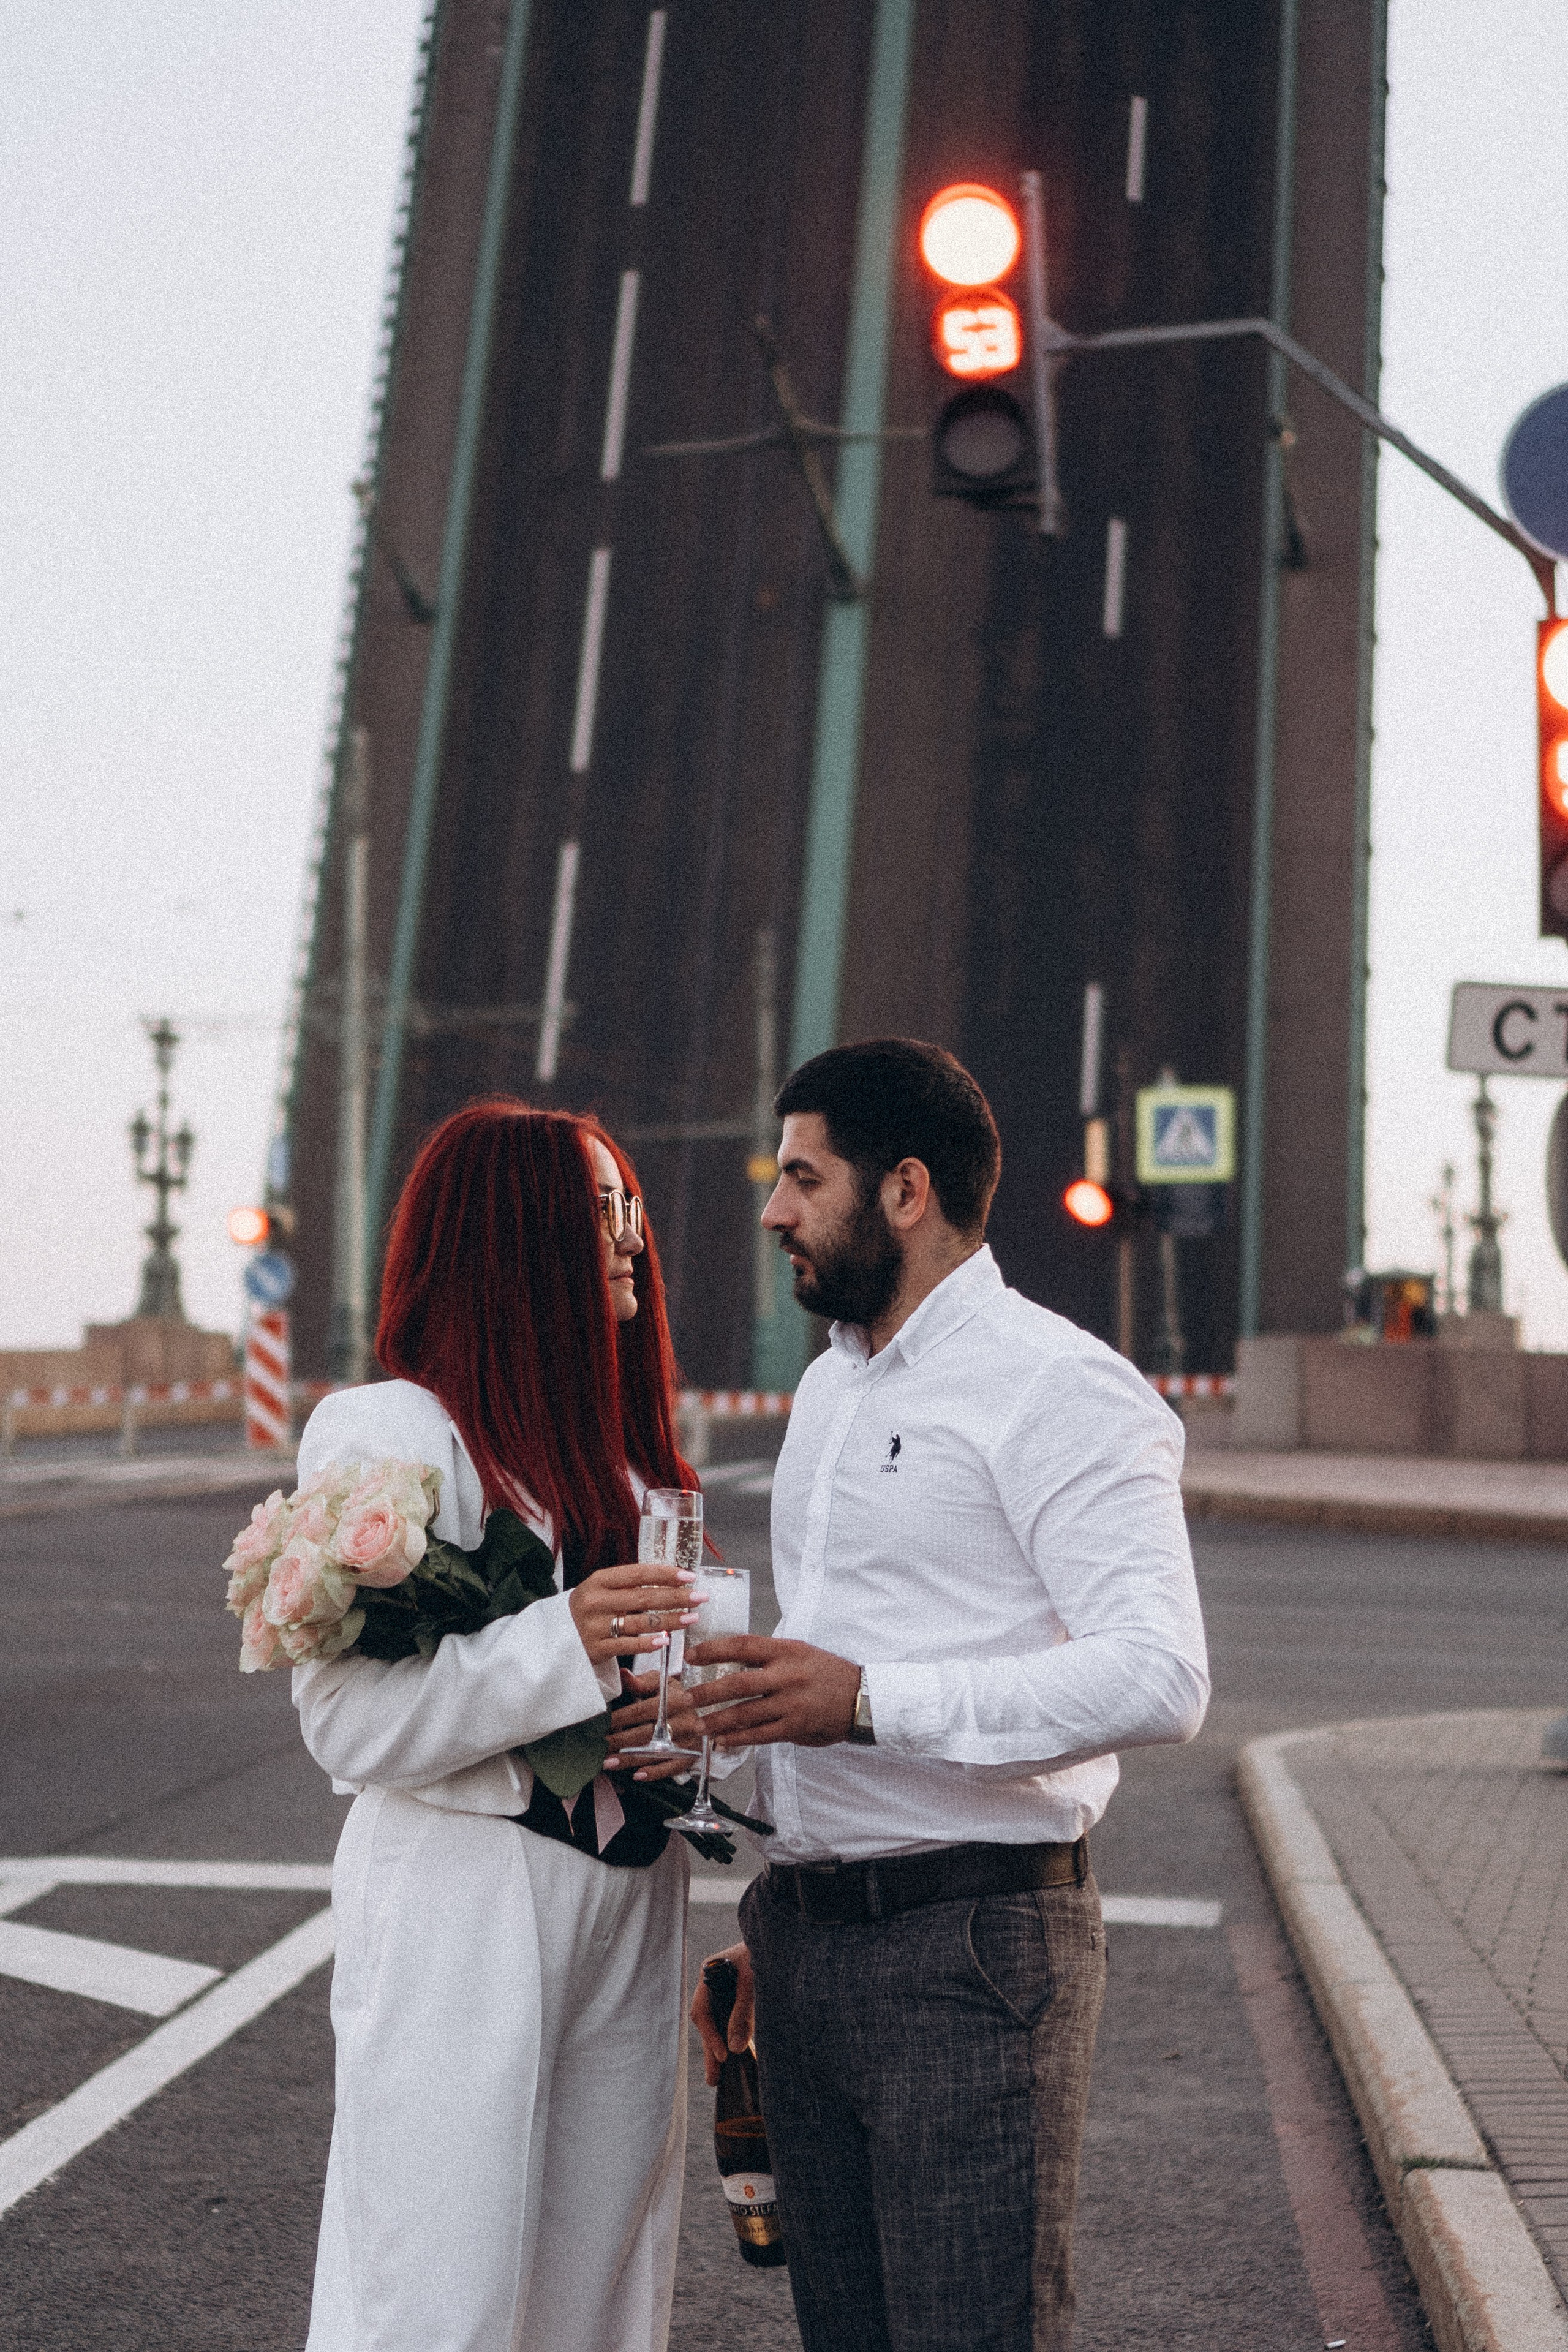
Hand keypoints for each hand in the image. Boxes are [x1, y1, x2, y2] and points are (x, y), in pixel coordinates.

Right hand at [569, 1561, 695, 1666]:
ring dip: (670, 1620)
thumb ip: (628, 1586)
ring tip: (692, 1618)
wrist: (555, 1637)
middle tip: (700, 1597)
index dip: (664, 1574)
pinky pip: (628, 1645)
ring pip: (640, 1622)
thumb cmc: (588, 1610)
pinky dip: (649, 1643)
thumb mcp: (601, 1591)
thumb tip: (671, 1581)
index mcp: (598, 1581)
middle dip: (676, 1597)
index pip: (637, 1574)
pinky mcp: (596, 1649)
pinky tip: (666, 1640)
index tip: (689, 1576)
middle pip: (643, 1598)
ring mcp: (594, 1626)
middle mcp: (595, 1601)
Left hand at [604, 1667, 703, 1780]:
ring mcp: (688, 1741)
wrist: (704, 1709)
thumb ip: (641, 1682)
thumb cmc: (675, 1695)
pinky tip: (637, 1775)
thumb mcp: (661, 1683)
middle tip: (598, 1747)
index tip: (602, 1724)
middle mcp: (683, 1721)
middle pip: (647, 1734)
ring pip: (655, 1753)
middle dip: (620, 1741)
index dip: (621, 1718)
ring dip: (630, 1760)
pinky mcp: (691, 1756)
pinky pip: (672, 1767)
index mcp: (674, 1700)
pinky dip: (655, 1773)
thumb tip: (623, 1675)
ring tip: (608, 1763)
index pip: (643, 1710)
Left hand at [684, 1634, 858, 1749]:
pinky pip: (760, 1735)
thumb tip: (729, 1658)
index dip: (713, 1650)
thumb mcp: (799, 1652)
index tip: (691, 1656)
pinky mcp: (795, 1727)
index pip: (742, 1646)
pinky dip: (738, 1738)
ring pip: (745, 1713)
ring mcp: (791, 1703)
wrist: (861, 1698)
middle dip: (707, 1692)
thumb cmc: (826, 1672)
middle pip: (738, 1683)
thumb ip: (768, 1656)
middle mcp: (787, 1675)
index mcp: (786, 1651)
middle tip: (687, 1698)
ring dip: (717, 1721)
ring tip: (698, 1725)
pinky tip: (722, 1741)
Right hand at [690, 1942, 753, 2086]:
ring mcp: (726, 1989)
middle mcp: (715, 1982)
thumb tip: (734, 2048)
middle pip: (709, 2022)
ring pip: (720, 2024)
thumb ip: (742, 2013)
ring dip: (721, 2048)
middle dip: (711, 2050)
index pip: (702, 2011)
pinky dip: (734, 2037)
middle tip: (714, 2079)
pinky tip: (737, 2055)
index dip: (711, 2036)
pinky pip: (732, 2021)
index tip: (724, 2056)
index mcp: (710, 1972)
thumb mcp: (753, 1981)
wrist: (783, 1935)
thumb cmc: (764, 1952)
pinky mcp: (740, 1996)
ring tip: (718, 2076)